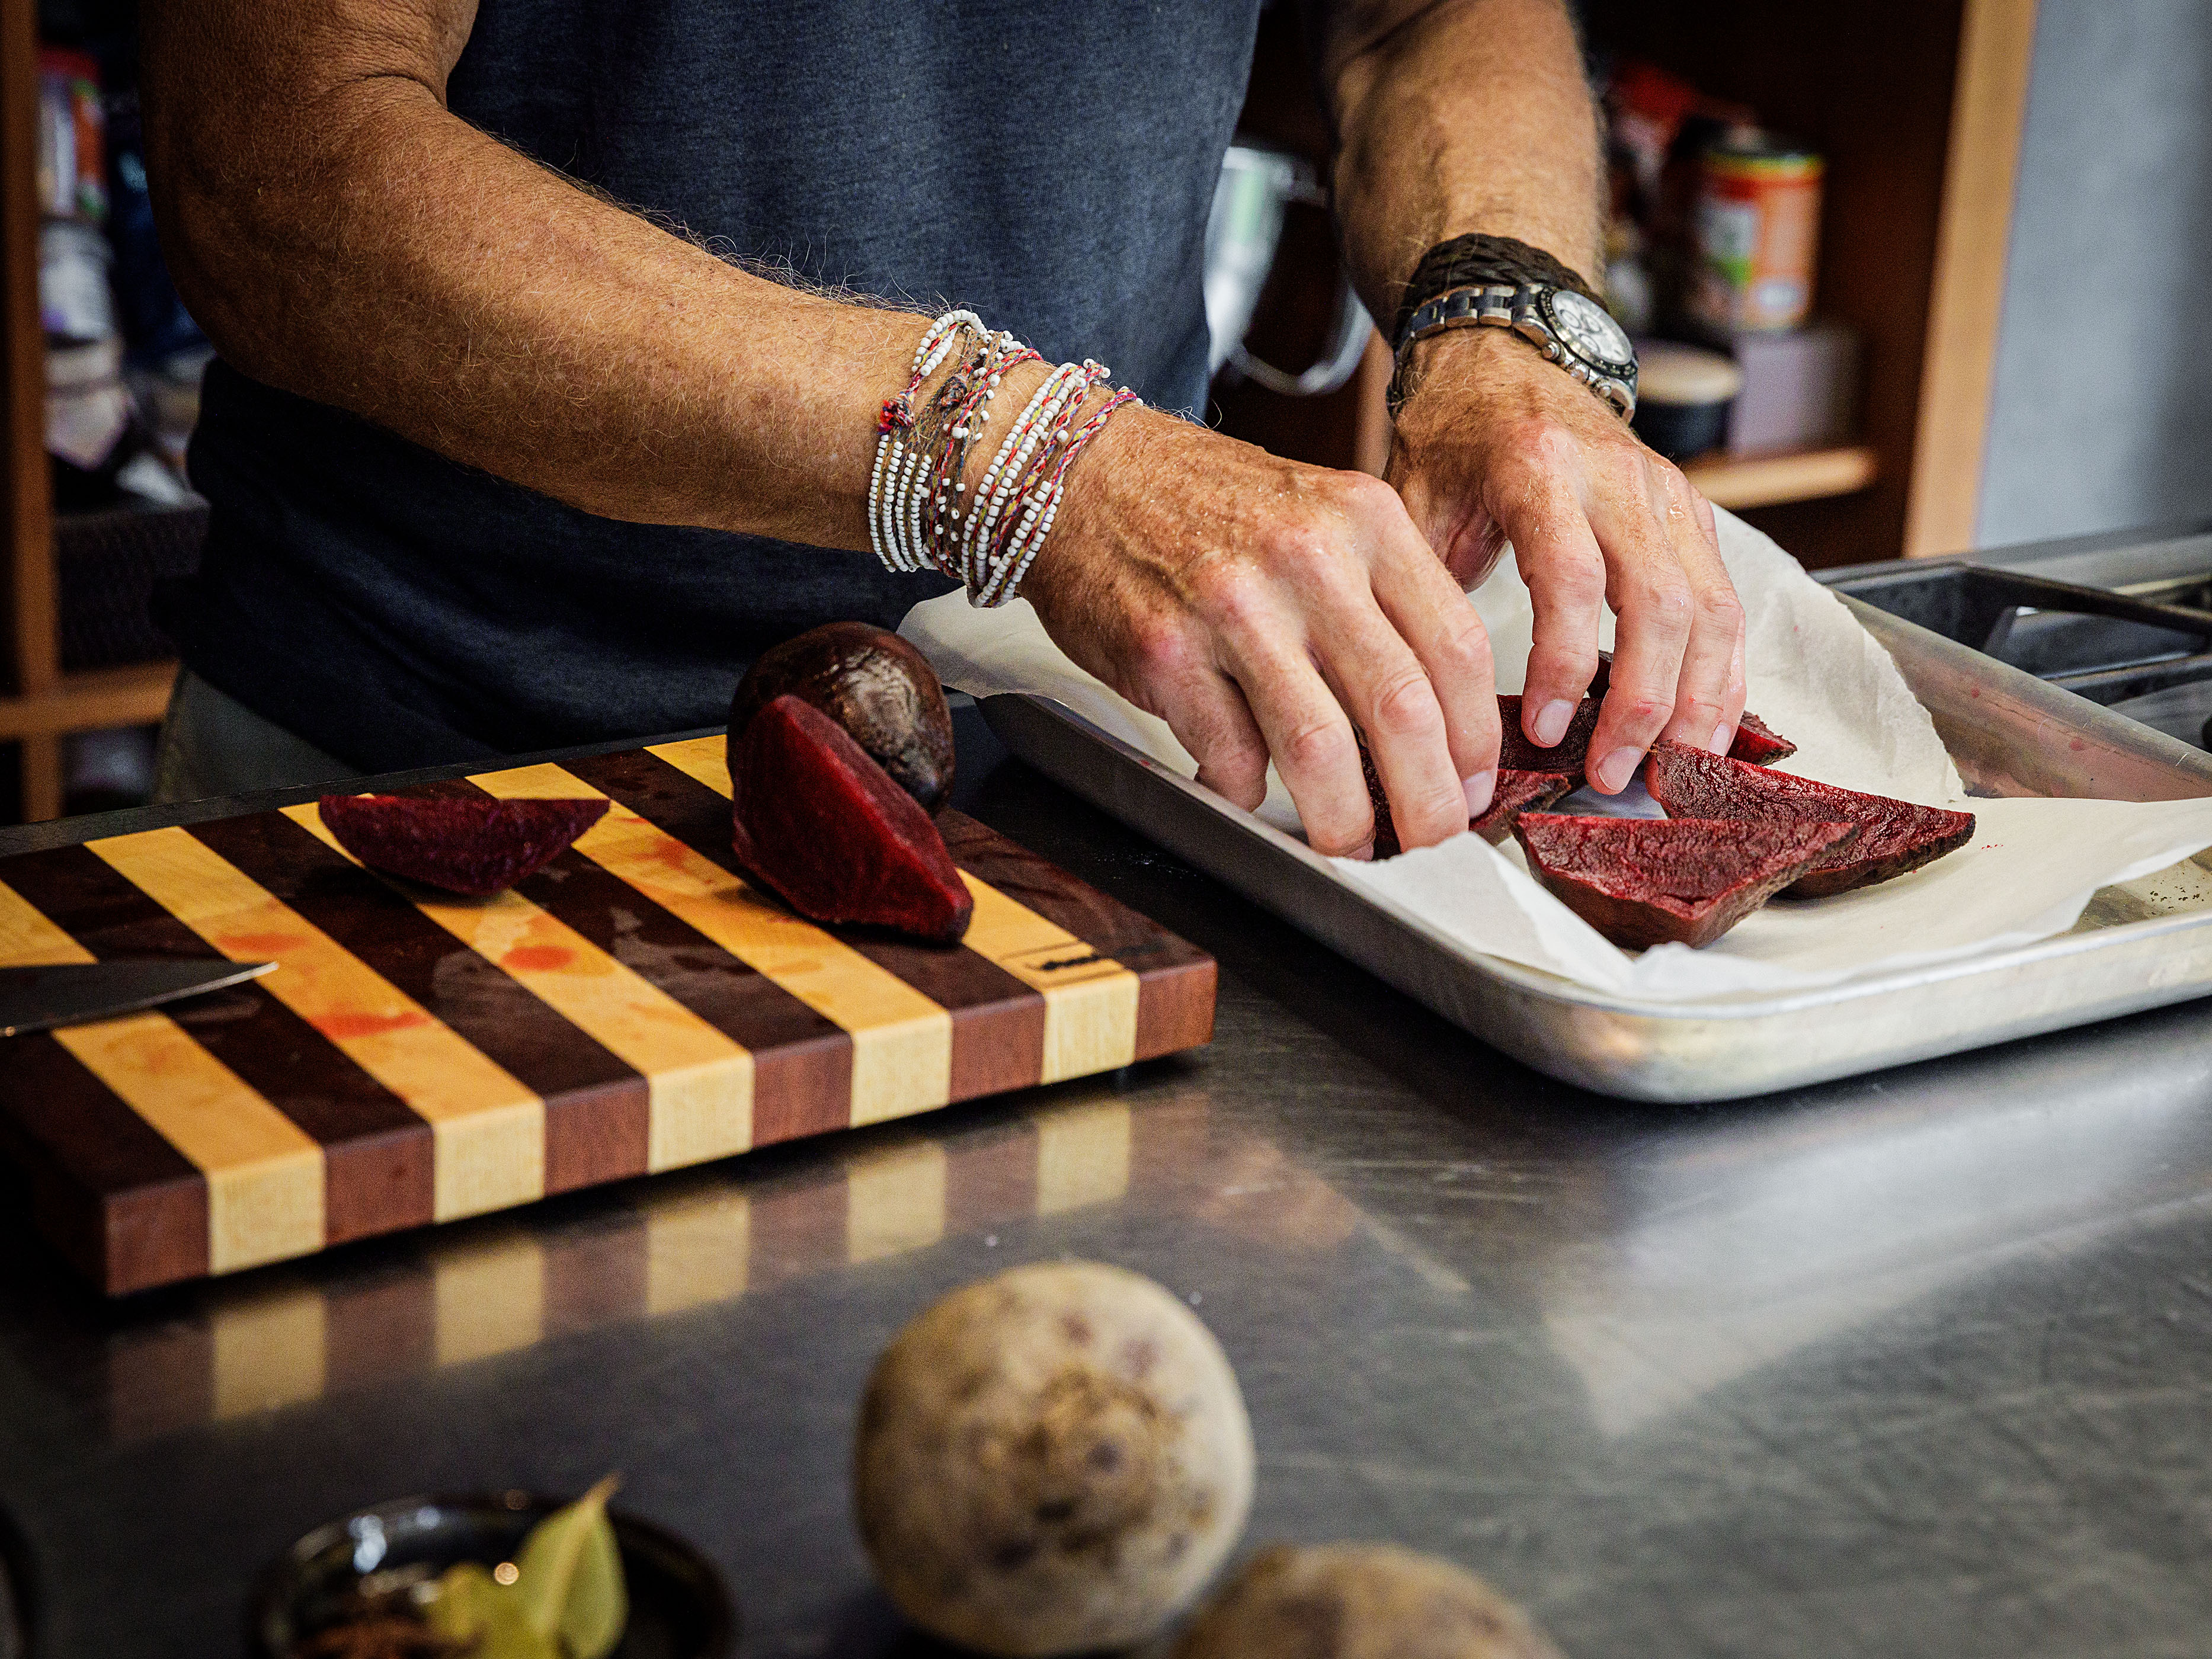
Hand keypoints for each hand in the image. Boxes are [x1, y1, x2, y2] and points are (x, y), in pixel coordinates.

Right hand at [1025, 405, 1501, 857]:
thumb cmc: (1205, 507)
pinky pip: (1229, 755)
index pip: (1457, 647)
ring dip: (1344, 821)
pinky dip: (1248, 793)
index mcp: (1365, 520)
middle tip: (1431, 842)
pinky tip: (1251, 792)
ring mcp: (1233, 605)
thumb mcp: (1320, 516)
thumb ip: (1381, 598)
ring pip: (1320, 748)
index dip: (1476, 740)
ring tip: (1351, 847)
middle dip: (1428, 802)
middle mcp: (1308, 557)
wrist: (1085, 475)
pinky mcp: (1166, 651)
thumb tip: (1436, 723)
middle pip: (1403, 709)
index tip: (1473, 787)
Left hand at [1388, 327, 1747, 792]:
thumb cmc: (1454, 436)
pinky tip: (1704, 729)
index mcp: (1537, 467)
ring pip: (1710, 608)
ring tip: (1671, 770)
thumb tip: (1423, 697)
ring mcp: (1665, 493)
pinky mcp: (1692, 513)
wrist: (1505, 359)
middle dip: (1643, 701)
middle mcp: (1616, 477)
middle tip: (1615, 773)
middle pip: (1659, 602)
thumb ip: (1423, 588)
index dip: (1564, 663)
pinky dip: (1722, 672)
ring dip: (1697, 700)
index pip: (1571, 577)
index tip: (1545, 731)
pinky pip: (1725, 602)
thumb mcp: (1413, 500)